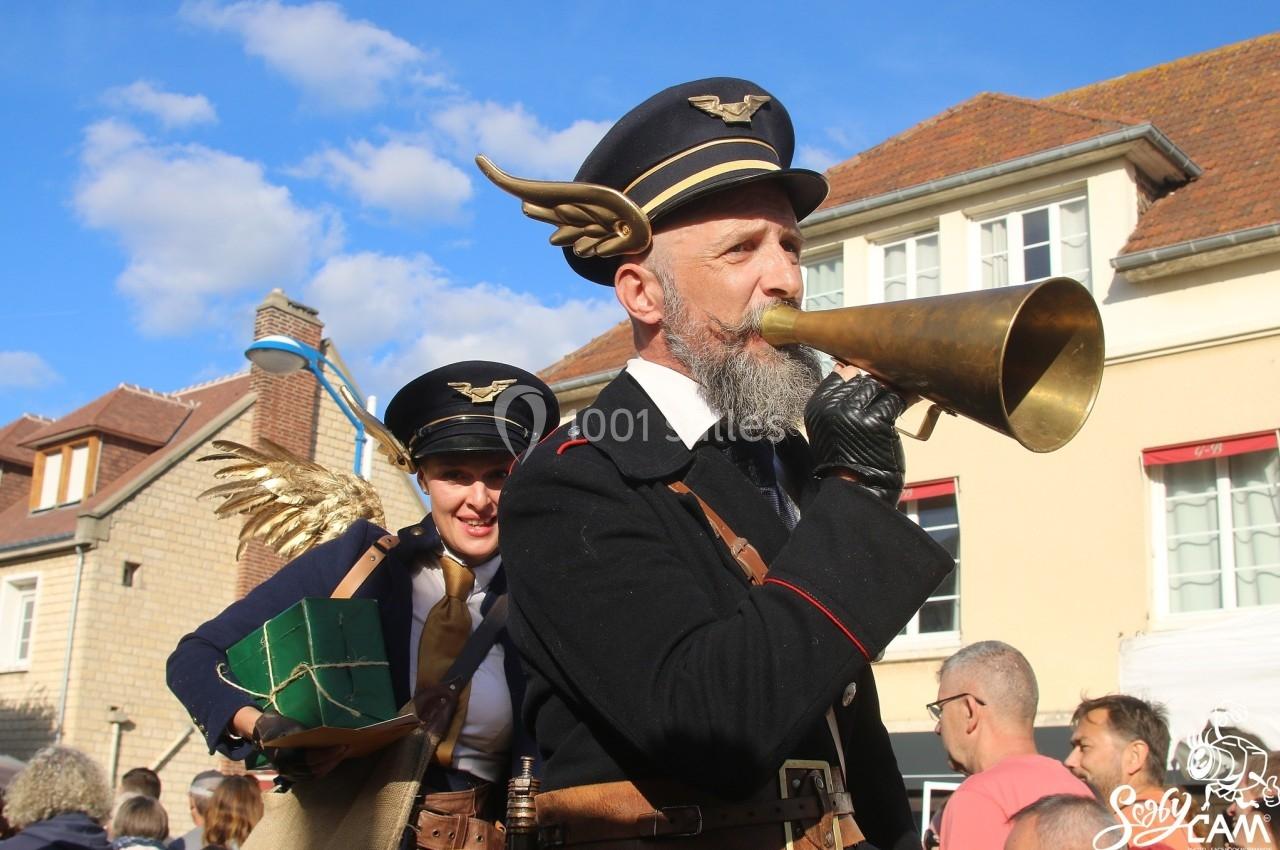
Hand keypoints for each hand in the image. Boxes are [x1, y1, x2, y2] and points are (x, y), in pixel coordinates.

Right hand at [252, 711, 347, 781]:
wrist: (262, 733)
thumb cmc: (280, 726)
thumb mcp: (293, 726)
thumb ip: (308, 735)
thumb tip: (331, 736)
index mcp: (284, 754)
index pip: (310, 758)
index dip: (328, 753)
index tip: (342, 745)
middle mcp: (285, 768)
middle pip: (314, 768)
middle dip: (333, 759)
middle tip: (347, 748)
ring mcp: (287, 774)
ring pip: (314, 774)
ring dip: (330, 765)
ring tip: (343, 754)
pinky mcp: (290, 777)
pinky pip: (310, 777)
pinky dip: (323, 770)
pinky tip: (333, 761)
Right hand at [804, 370, 905, 504]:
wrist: (856, 491)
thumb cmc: (844, 462)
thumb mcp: (827, 429)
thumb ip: (832, 401)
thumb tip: (843, 367)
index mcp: (815, 409)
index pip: (838, 376)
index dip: (855, 382)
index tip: (864, 393)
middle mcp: (830, 408)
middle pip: (859, 379)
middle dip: (873, 389)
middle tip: (879, 403)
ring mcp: (853, 413)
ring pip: (877, 387)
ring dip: (886, 395)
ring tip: (889, 408)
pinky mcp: (876, 421)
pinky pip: (892, 400)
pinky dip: (900, 403)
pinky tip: (900, 410)